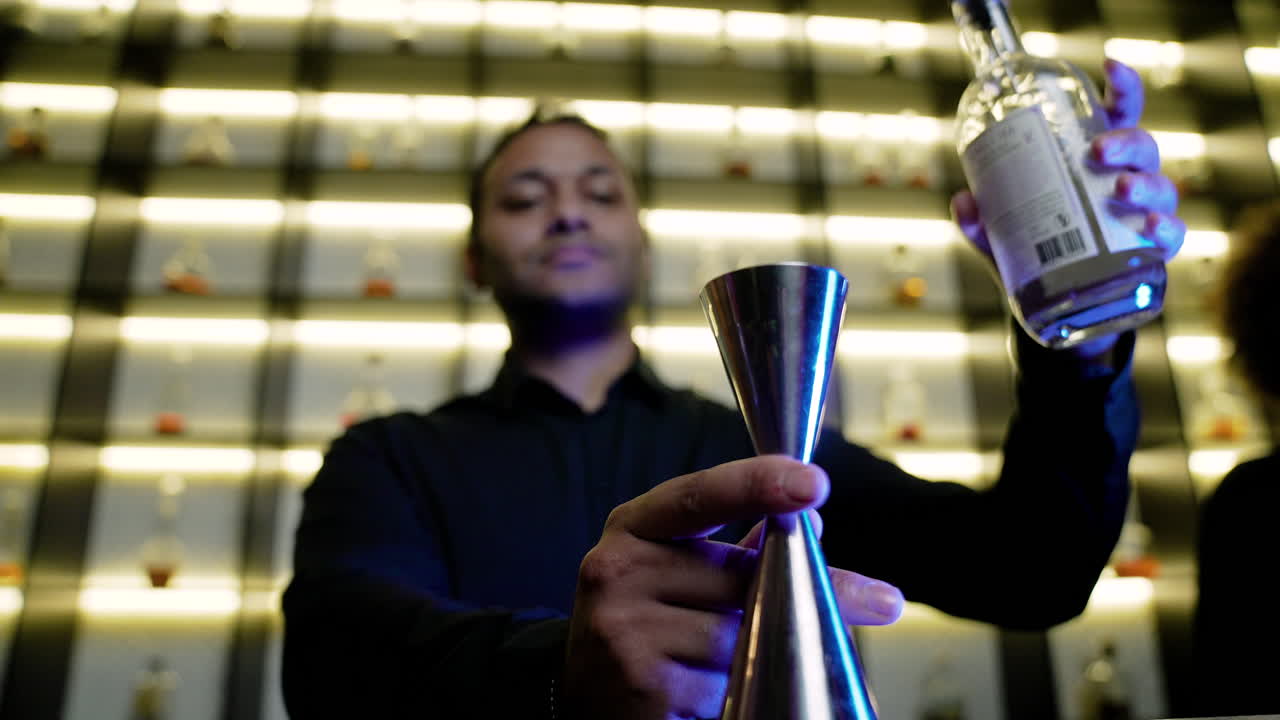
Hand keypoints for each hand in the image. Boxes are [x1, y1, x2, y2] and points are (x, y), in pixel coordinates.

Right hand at [563, 456, 902, 719]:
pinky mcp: (645, 692)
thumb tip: (812, 518)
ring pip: (744, 640)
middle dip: (819, 593)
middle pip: (745, 581)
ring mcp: (627, 636)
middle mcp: (619, 575)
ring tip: (775, 655)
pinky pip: (730, 688)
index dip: (757, 484)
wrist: (580, 693)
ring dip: (774, 649)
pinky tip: (736, 685)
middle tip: (881, 601)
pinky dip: (749, 688)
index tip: (814, 482)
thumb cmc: (640, 616)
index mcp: (632, 529)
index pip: (697, 496)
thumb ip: (736, 544)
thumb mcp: (670, 564)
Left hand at [951, 58, 1186, 358]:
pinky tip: (1151, 229)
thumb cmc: (1035, 257)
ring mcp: (1144, 214)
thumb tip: (962, 199)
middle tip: (1097, 151)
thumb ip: (980, 221)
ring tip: (1119, 191)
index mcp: (1095, 163)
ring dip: (1143, 184)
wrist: (1059, 311)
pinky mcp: (1153, 252)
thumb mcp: (1000, 238)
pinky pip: (1173, 235)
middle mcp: (1125, 180)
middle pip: (1140, 146)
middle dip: (1124, 142)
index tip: (1110, 66)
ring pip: (1160, 186)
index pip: (1117, 115)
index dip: (1121, 88)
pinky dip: (1166, 230)